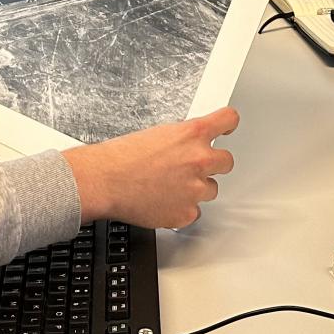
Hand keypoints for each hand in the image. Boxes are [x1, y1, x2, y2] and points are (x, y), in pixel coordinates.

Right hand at [62, 108, 239, 229]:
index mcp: (192, 134)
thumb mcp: (157, 134)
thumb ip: (182, 139)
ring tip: (170, 186)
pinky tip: (164, 201)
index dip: (228, 124)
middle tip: (194, 167)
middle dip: (213, 164)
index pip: (228, 120)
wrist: (105, 181)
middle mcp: (199, 159)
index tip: (227, 128)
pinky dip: (182, 209)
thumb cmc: (122, 157)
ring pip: (211, 189)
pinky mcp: (186, 213)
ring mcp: (195, 188)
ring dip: (196, 188)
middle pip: (227, 161)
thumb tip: (190, 145)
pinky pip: (194, 211)